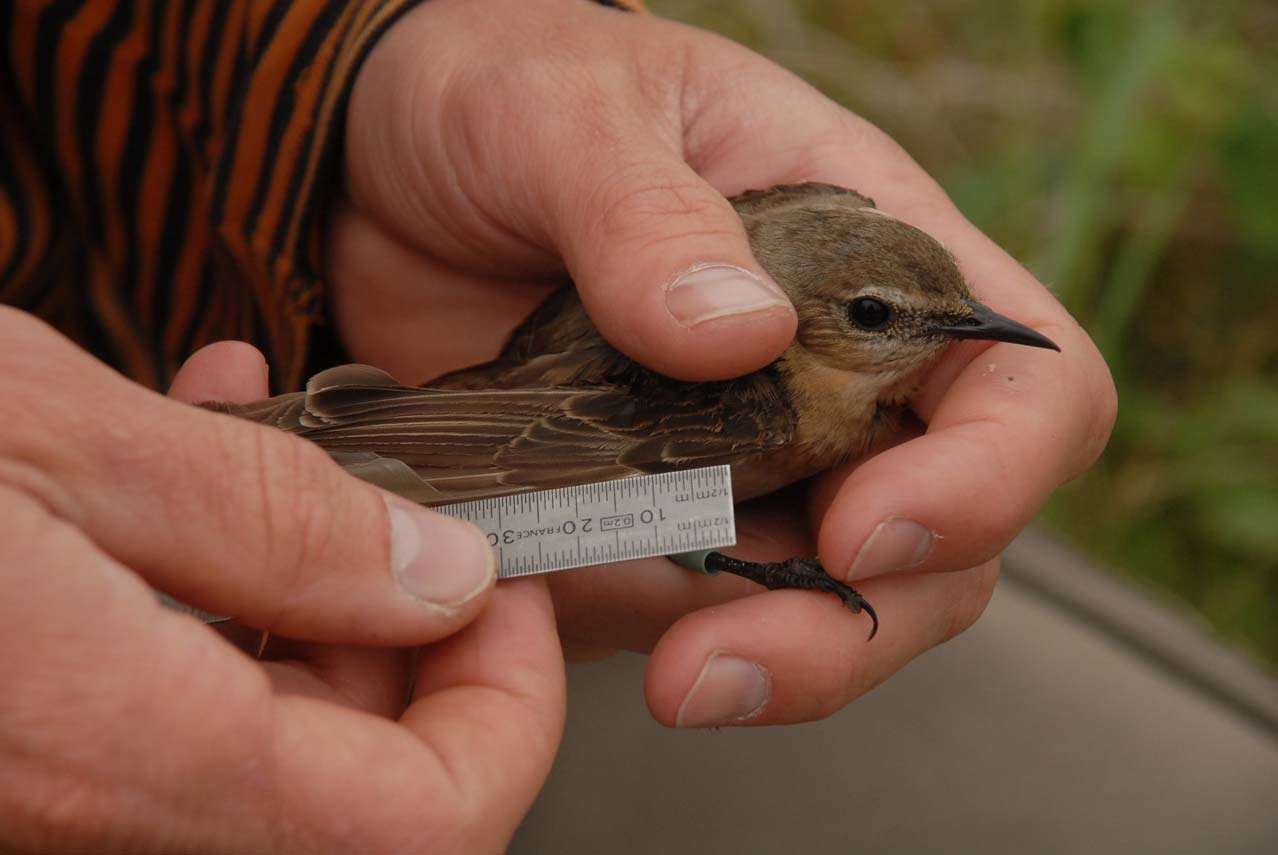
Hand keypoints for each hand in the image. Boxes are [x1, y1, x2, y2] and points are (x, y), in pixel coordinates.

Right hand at [0, 312, 563, 851]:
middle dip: (403, 622)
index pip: (423, 827)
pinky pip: (164, 702)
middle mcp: (91, 801)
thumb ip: (266, 519)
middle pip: (358, 782)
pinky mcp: (25, 734)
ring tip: (254, 440)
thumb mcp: (54, 438)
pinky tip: (167, 475)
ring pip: (264, 734)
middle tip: (390, 495)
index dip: (510, 707)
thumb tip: (439, 576)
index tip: (509, 587)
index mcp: (125, 748)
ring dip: (296, 581)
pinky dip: (203, 595)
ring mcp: (50, 783)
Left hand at [330, 0, 1115, 726]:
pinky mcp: (651, 516)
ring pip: (817, 604)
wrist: (382, 165)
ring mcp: (746, 461)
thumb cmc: (507, 87)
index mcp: (874, 255)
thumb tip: (740, 335)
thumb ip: (645, 212)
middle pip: (937, 549)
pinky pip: (680, 610)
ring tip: (644, 670)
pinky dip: (633, 633)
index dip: (986, 479)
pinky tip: (548, 606)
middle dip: (848, 629)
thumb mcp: (568, 113)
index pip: (1023, 388)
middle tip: (716, 668)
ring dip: (741, 658)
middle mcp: (836, 376)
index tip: (865, 530)